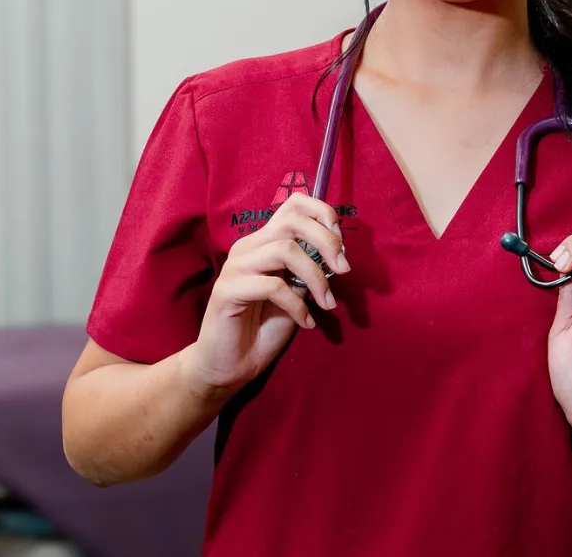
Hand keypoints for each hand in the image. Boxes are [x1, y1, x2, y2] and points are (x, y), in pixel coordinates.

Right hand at [181, 193, 348, 398]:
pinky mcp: (227, 290)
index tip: (342, 244)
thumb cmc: (264, 326)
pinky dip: (297, 306)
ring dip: (316, 278)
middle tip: (344, 269)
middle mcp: (248, 246)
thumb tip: (337, 254)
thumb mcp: (297, 292)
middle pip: (292, 222)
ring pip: (285, 251)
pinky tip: (306, 323)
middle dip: (326, 242)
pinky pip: (272, 286)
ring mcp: (235, 266)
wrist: (231, 365)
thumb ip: (310, 269)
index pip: (294, 205)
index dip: (323, 214)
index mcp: (265, 241)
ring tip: (327, 304)